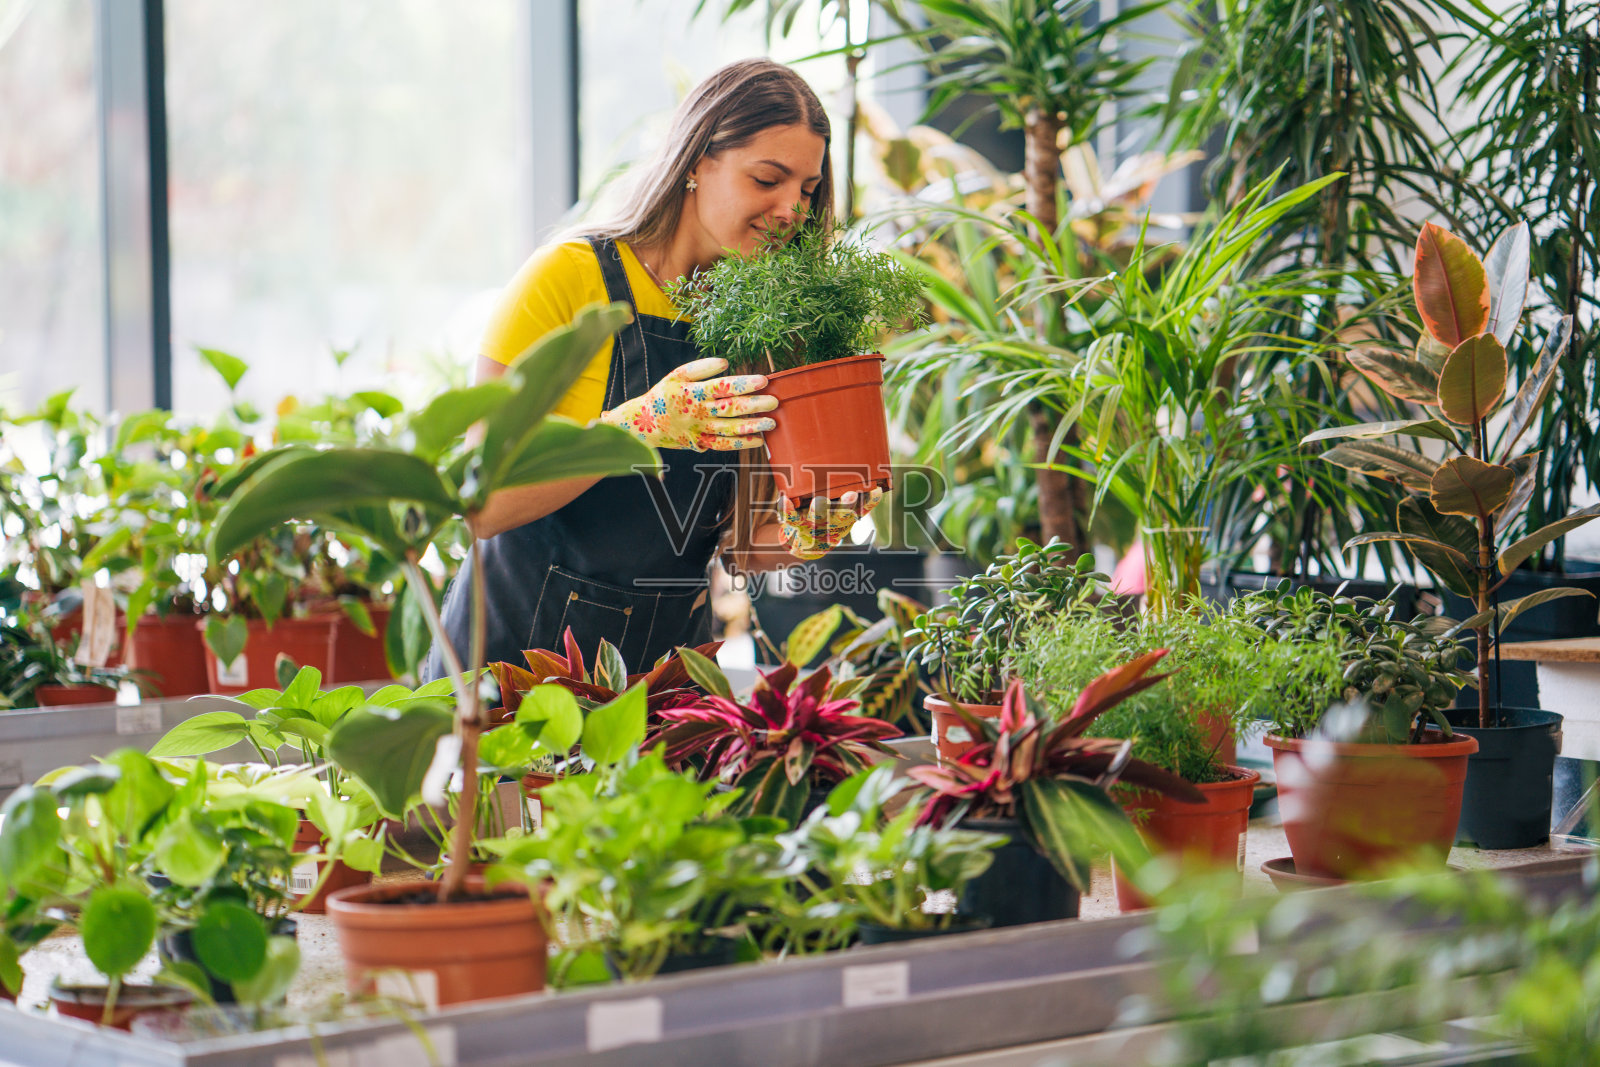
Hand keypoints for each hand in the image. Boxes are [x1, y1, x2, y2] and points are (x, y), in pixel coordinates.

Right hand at [600, 357, 775, 450]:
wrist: (644, 422)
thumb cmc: (665, 393)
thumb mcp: (676, 375)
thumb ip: (700, 367)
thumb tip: (725, 363)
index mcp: (692, 392)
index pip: (722, 387)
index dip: (743, 384)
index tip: (763, 380)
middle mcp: (697, 412)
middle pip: (729, 409)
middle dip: (753, 406)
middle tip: (774, 402)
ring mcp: (699, 429)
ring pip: (728, 429)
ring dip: (751, 426)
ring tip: (771, 422)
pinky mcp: (700, 443)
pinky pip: (722, 445)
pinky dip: (740, 443)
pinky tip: (758, 440)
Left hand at [779, 488, 884, 560]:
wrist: (806, 543)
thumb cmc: (828, 517)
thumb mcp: (844, 509)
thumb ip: (855, 493)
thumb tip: (867, 464)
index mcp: (847, 517)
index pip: (862, 509)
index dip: (869, 502)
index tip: (876, 491)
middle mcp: (832, 523)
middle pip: (841, 516)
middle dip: (846, 506)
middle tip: (851, 495)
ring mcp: (814, 525)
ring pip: (817, 519)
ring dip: (819, 510)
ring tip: (819, 502)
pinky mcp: (796, 525)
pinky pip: (790, 518)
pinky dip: (787, 510)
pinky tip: (784, 500)